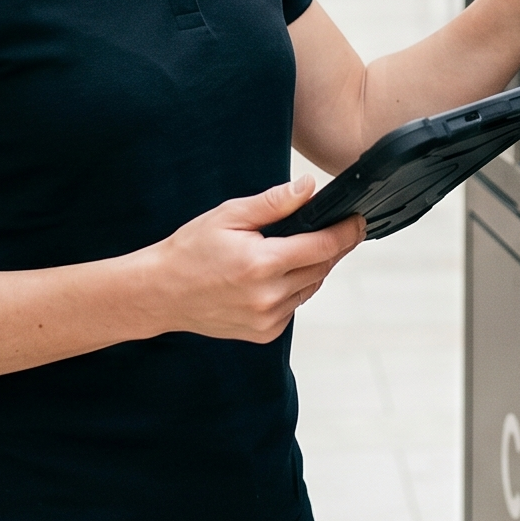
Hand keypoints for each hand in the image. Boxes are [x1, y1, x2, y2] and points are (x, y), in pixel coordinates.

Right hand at [143, 176, 363, 343]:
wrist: (161, 292)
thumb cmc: (190, 250)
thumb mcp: (229, 215)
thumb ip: (274, 203)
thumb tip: (308, 187)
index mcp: (261, 264)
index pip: (322, 247)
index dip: (346, 232)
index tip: (358, 221)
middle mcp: (268, 296)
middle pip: (322, 268)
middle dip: (332, 247)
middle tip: (334, 229)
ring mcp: (267, 319)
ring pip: (310, 288)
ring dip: (312, 268)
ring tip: (295, 250)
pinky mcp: (264, 333)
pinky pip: (294, 306)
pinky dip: (294, 288)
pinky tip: (275, 275)